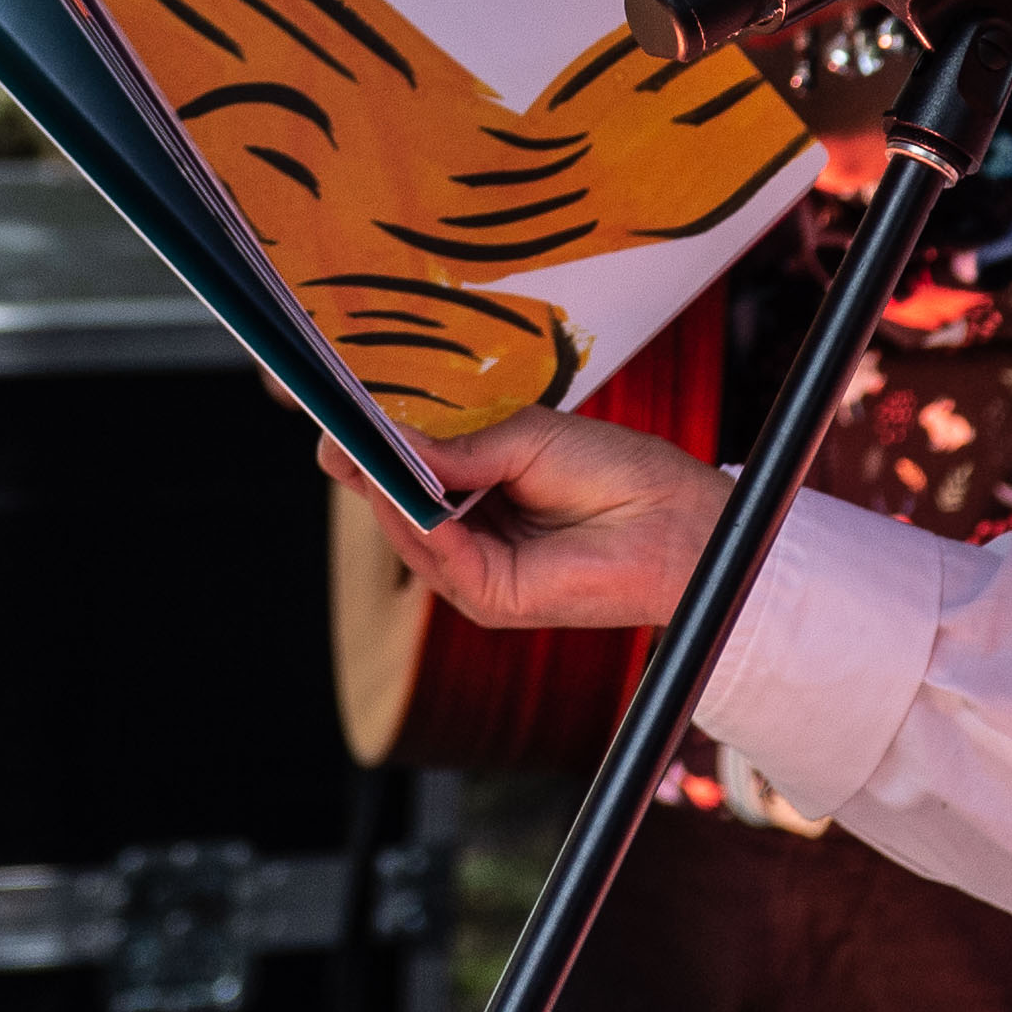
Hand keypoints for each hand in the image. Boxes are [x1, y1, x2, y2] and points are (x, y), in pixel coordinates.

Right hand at [316, 408, 726, 632]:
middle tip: (336, 428)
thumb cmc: (616, 471)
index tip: (339, 413)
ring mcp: (477, 569)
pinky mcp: (493, 598)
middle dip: (365, 468)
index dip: (371, 447)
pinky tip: (408, 492)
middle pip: (396, 507)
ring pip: (409, 534)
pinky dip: (421, 525)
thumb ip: (459, 447)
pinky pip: (443, 559)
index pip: (407, 474)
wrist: (675, 521)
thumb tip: (391, 439)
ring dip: (384, 493)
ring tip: (361, 447)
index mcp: (477, 491)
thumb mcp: (526, 439)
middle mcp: (470, 534)